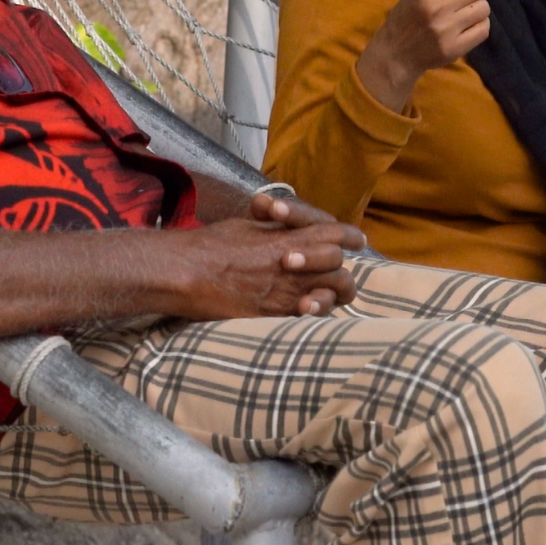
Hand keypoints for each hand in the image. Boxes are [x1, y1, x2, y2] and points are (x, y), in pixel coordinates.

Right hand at [165, 211, 365, 320]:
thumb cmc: (212, 245)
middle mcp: (296, 264)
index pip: (337, 233)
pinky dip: (312, 312)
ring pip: (332, 294)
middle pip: (339, 265)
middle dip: (336, 268)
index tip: (357, 241)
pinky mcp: (276, 315)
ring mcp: (288, 291)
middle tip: (327, 270)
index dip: (351, 236)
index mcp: (290, 236)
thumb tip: (290, 233)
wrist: (188, 273)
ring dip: (328, 292)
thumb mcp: (249, 227)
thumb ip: (277, 231)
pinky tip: (303, 309)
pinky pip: (309, 317)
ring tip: (314, 293)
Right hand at [355, 0, 511, 113]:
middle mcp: (436, 4)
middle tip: (458, 1)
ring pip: (484, 8)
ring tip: (458, 16)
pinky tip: (463, 29)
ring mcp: (445, 28)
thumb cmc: (410, 14)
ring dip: (477, 10)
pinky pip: (484, 29)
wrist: (394, 53)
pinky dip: (478, 27)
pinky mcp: (454, 48)